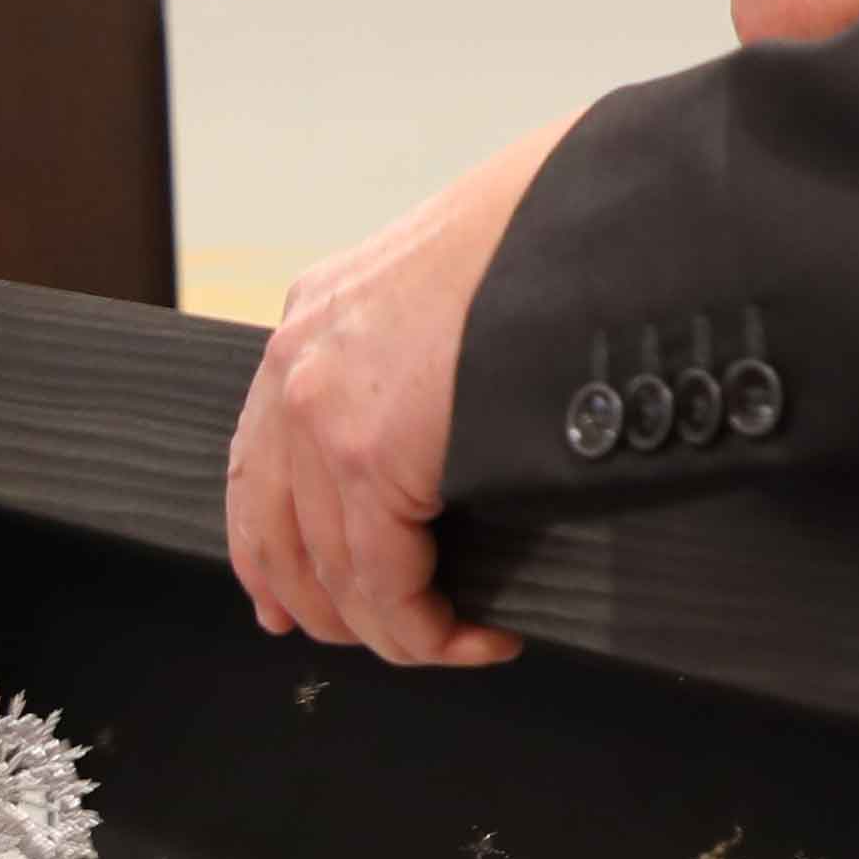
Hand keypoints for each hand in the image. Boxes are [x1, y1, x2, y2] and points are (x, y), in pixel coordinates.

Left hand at [225, 112, 575, 667]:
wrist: (601, 215)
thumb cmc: (550, 239)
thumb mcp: (451, 292)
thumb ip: (415, 363)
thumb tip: (439, 442)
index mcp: (316, 318)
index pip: (258, 465)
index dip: (268, 554)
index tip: (285, 604)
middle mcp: (300, 365)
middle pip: (277, 536)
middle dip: (330, 610)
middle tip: (394, 640)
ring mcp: (322, 413)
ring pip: (333, 575)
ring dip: (396, 633)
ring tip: (456, 643)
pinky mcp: (370, 457)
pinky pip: (384, 586)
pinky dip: (429, 633)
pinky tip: (476, 636)